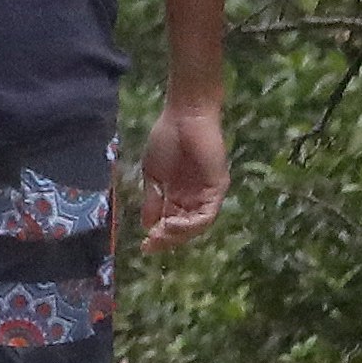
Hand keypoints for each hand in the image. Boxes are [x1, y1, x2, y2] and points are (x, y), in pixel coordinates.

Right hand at [137, 91, 228, 249]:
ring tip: (162, 234)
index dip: (158, 236)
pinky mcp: (218, 188)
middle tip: (151, 244)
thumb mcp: (153, 174)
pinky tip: (173, 223)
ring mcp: (207, 194)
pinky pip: (207, 213)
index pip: (170, 221)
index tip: (143, 246)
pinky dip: (191, 223)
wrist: (183, 116)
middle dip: (168, 239)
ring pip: (197, 225)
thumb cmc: (166, 139)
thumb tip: (146, 225)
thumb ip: (152, 199)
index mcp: (177, 194)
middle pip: (185, 227)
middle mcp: (194, 197)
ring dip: (179, 234)